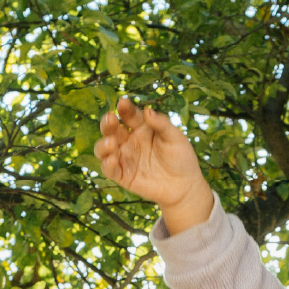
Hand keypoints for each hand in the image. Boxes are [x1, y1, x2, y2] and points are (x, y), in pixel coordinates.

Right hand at [95, 97, 215, 233]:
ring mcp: (125, 158)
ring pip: (104, 149)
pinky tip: (111, 160)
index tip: (123, 102)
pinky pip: (109, 169)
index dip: (125, 108)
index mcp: (142, 128)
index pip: (129, 115)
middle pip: (112, 129)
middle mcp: (130, 141)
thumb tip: (147, 110)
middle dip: (107, 123)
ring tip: (111, 143)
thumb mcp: (175, 137)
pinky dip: (107, 165)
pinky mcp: (123, 176)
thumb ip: (161, 124)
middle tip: (110, 118)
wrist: (184, 186)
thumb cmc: (181, 157)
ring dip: (103, 145)